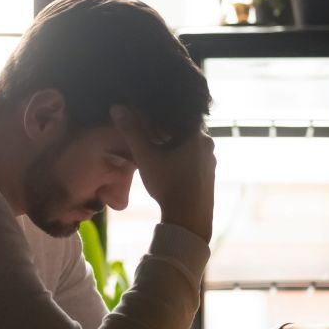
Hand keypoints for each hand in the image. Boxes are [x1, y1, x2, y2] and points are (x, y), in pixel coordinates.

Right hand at [111, 105, 214, 241]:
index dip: (167, 112)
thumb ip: (132, 132)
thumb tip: (117, 108)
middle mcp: (209, 144)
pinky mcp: (209, 177)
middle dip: (170, 130)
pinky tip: (170, 168)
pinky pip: (195, 160)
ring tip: (159, 150)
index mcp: (197, 134)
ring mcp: (211, 162)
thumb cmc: (168, 184)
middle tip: (152, 133)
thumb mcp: (146, 157)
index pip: (183, 112)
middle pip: (187, 129)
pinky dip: (183, 159)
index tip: (153, 116)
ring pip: (192, 146)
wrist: (189, 219)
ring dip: (177, 146)